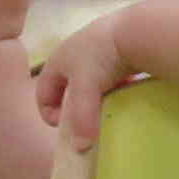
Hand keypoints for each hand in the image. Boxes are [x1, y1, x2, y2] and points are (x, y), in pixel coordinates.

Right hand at [33, 17, 130, 148]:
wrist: (137, 30)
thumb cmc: (102, 57)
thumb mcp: (87, 89)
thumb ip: (82, 119)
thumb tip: (81, 148)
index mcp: (57, 61)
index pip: (42, 94)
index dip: (49, 114)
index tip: (66, 128)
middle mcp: (73, 55)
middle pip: (66, 90)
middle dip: (75, 109)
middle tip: (88, 122)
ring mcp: (96, 52)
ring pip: (90, 84)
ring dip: (96, 99)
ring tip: (109, 108)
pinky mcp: (117, 51)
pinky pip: (110, 76)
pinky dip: (114, 88)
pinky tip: (126, 92)